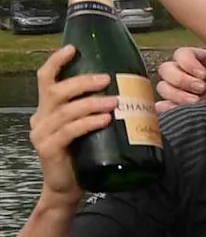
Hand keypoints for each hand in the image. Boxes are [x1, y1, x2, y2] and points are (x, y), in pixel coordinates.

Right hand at [24, 47, 123, 199]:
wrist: (67, 188)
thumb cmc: (83, 155)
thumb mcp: (88, 128)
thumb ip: (98, 110)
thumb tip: (133, 93)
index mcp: (48, 109)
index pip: (46, 79)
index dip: (57, 62)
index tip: (74, 48)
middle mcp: (41, 118)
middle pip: (57, 91)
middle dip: (82, 82)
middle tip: (106, 79)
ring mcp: (42, 134)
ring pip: (65, 111)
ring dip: (92, 103)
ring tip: (114, 101)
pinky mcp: (49, 149)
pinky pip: (69, 131)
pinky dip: (88, 123)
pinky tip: (104, 120)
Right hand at [156, 46, 205, 109]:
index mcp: (203, 61)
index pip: (182, 55)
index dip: (188, 63)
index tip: (203, 74)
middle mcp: (189, 74)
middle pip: (167, 69)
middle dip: (182, 79)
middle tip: (201, 88)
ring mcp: (183, 91)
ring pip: (163, 86)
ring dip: (176, 94)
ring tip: (195, 101)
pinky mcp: (181, 106)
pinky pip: (163, 106)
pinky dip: (166, 108)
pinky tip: (173, 109)